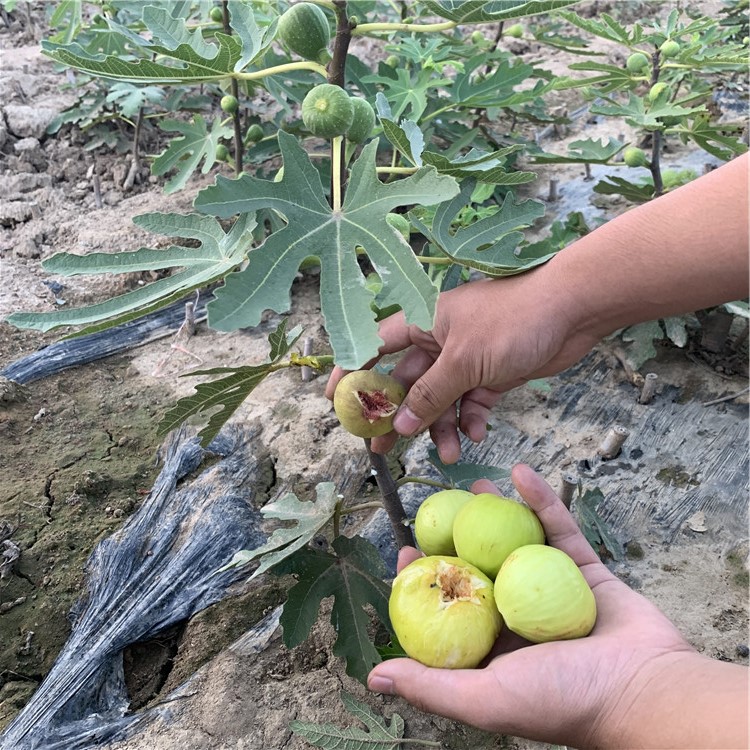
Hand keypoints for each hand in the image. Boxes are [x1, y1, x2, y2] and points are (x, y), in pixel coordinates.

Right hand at [326, 270, 599, 463]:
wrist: (572, 311)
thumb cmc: (511, 322)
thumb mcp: (463, 361)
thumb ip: (430, 394)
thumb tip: (398, 425)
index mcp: (421, 323)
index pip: (373, 346)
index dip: (351, 371)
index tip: (334, 401)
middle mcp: (438, 341)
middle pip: (406, 383)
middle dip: (398, 417)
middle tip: (382, 451)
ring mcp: (465, 359)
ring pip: (440, 400)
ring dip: (440, 427)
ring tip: (448, 454)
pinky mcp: (490, 374)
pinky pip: (470, 403)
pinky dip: (470, 420)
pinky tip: (477, 434)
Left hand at [368, 466, 746, 748]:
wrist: (645, 690)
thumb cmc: (562, 700)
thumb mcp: (486, 698)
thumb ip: (431, 685)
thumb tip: (374, 677)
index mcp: (496, 648)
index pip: (450, 607)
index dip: (426, 580)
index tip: (407, 552)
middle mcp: (521, 617)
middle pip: (483, 568)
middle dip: (459, 537)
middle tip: (439, 508)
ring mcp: (554, 591)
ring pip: (518, 543)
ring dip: (498, 512)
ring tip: (475, 485)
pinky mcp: (586, 571)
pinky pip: (560, 528)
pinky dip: (542, 500)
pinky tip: (521, 473)